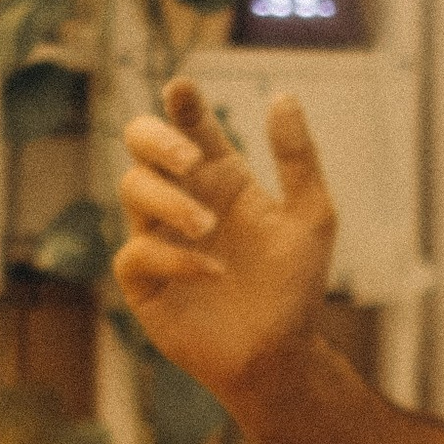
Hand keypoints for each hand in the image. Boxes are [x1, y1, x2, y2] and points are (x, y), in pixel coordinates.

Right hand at [112, 77, 338, 393]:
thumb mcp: (311, 217)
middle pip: (141, 146)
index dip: (181, 103)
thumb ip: (297, 159)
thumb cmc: (295, 286)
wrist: (281, 354)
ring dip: (170, 203)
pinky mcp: (144, 282)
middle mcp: (183, 199)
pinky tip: (212, 272)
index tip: (183, 90)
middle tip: (191, 160)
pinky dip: (173, 258)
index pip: (190, 126)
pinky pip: (136, 254)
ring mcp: (157, 238)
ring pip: (133, 191)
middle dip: (156, 141)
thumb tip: (283, 97)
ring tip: (207, 226)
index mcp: (220, 177)